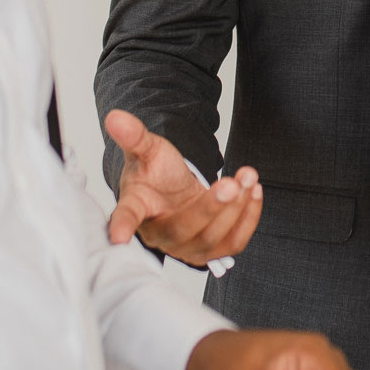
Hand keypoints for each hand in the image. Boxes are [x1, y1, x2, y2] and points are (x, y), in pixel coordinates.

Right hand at [104, 109, 262, 265]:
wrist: (176, 192)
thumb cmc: (157, 174)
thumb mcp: (147, 150)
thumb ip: (134, 136)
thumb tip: (115, 117)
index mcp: (137, 208)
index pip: (127, 217)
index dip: (122, 226)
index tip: (119, 235)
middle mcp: (159, 234)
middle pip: (182, 229)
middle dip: (211, 207)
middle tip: (231, 183)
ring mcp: (185, 248)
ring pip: (212, 238)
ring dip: (236, 209)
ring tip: (247, 177)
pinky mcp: (212, 251)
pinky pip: (234, 242)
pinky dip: (248, 218)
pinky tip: (254, 191)